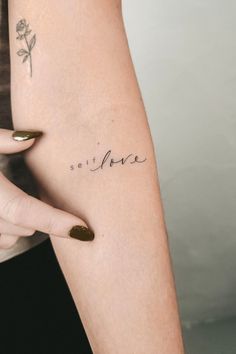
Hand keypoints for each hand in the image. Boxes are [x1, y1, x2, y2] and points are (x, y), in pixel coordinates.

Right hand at [0, 128, 93, 248]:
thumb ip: (2, 140)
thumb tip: (35, 136)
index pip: (23, 210)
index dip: (55, 222)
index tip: (84, 230)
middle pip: (24, 225)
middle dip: (37, 214)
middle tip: (33, 191)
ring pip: (12, 238)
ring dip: (20, 224)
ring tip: (9, 197)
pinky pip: (1, 243)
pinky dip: (6, 231)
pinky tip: (3, 214)